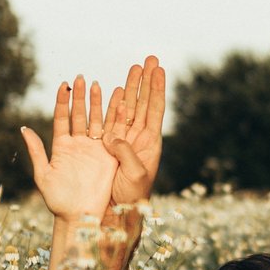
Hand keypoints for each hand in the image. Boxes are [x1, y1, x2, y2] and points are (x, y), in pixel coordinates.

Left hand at [21, 75, 117, 221]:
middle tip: (81, 78)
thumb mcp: (43, 175)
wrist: (80, 216)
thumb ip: (36, 151)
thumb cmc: (58, 201)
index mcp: (61, 147)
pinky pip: (111, 136)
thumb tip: (24, 128)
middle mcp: (78, 145)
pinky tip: (116, 105)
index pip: (62, 118)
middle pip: (79, 116)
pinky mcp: (108, 157)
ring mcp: (94, 150)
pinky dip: (113, 121)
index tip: (63, 84)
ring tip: (97, 85)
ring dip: (96, 104)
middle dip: (80, 97)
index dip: (62, 102)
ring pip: (95, 122)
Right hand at [101, 55, 165, 208]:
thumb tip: (113, 135)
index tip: (159, 69)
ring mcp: (125, 139)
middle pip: (144, 101)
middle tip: (150, 58)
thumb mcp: (134, 174)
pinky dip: (114, 103)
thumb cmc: (131, 196)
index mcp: (151, 142)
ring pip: (128, 107)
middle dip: (146, 80)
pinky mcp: (110, 145)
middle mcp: (140, 137)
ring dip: (131, 87)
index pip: (155, 108)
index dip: (157, 88)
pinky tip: (116, 90)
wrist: (119, 211)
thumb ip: (126, 152)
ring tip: (136, 66)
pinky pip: (112, 119)